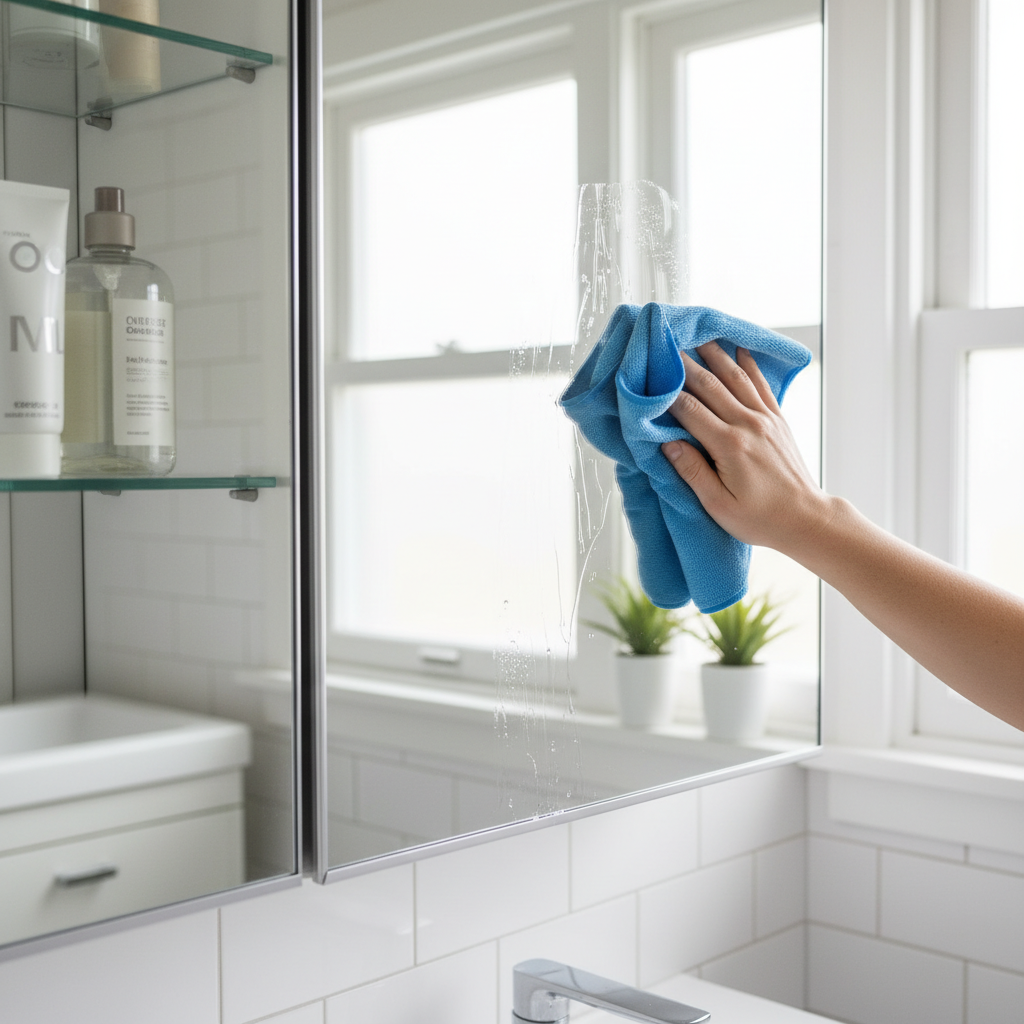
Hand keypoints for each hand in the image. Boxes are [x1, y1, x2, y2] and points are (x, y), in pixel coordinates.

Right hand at [660, 341, 833, 554]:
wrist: (805, 519)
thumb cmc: (759, 519)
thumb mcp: (718, 505)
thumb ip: (692, 472)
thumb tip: (667, 444)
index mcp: (729, 446)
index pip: (689, 409)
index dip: (667, 391)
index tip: (651, 375)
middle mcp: (748, 425)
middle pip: (710, 385)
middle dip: (686, 364)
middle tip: (666, 346)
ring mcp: (766, 419)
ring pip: (736, 377)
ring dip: (715, 355)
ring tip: (698, 337)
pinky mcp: (778, 420)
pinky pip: (762, 385)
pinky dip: (749, 365)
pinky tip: (740, 349)